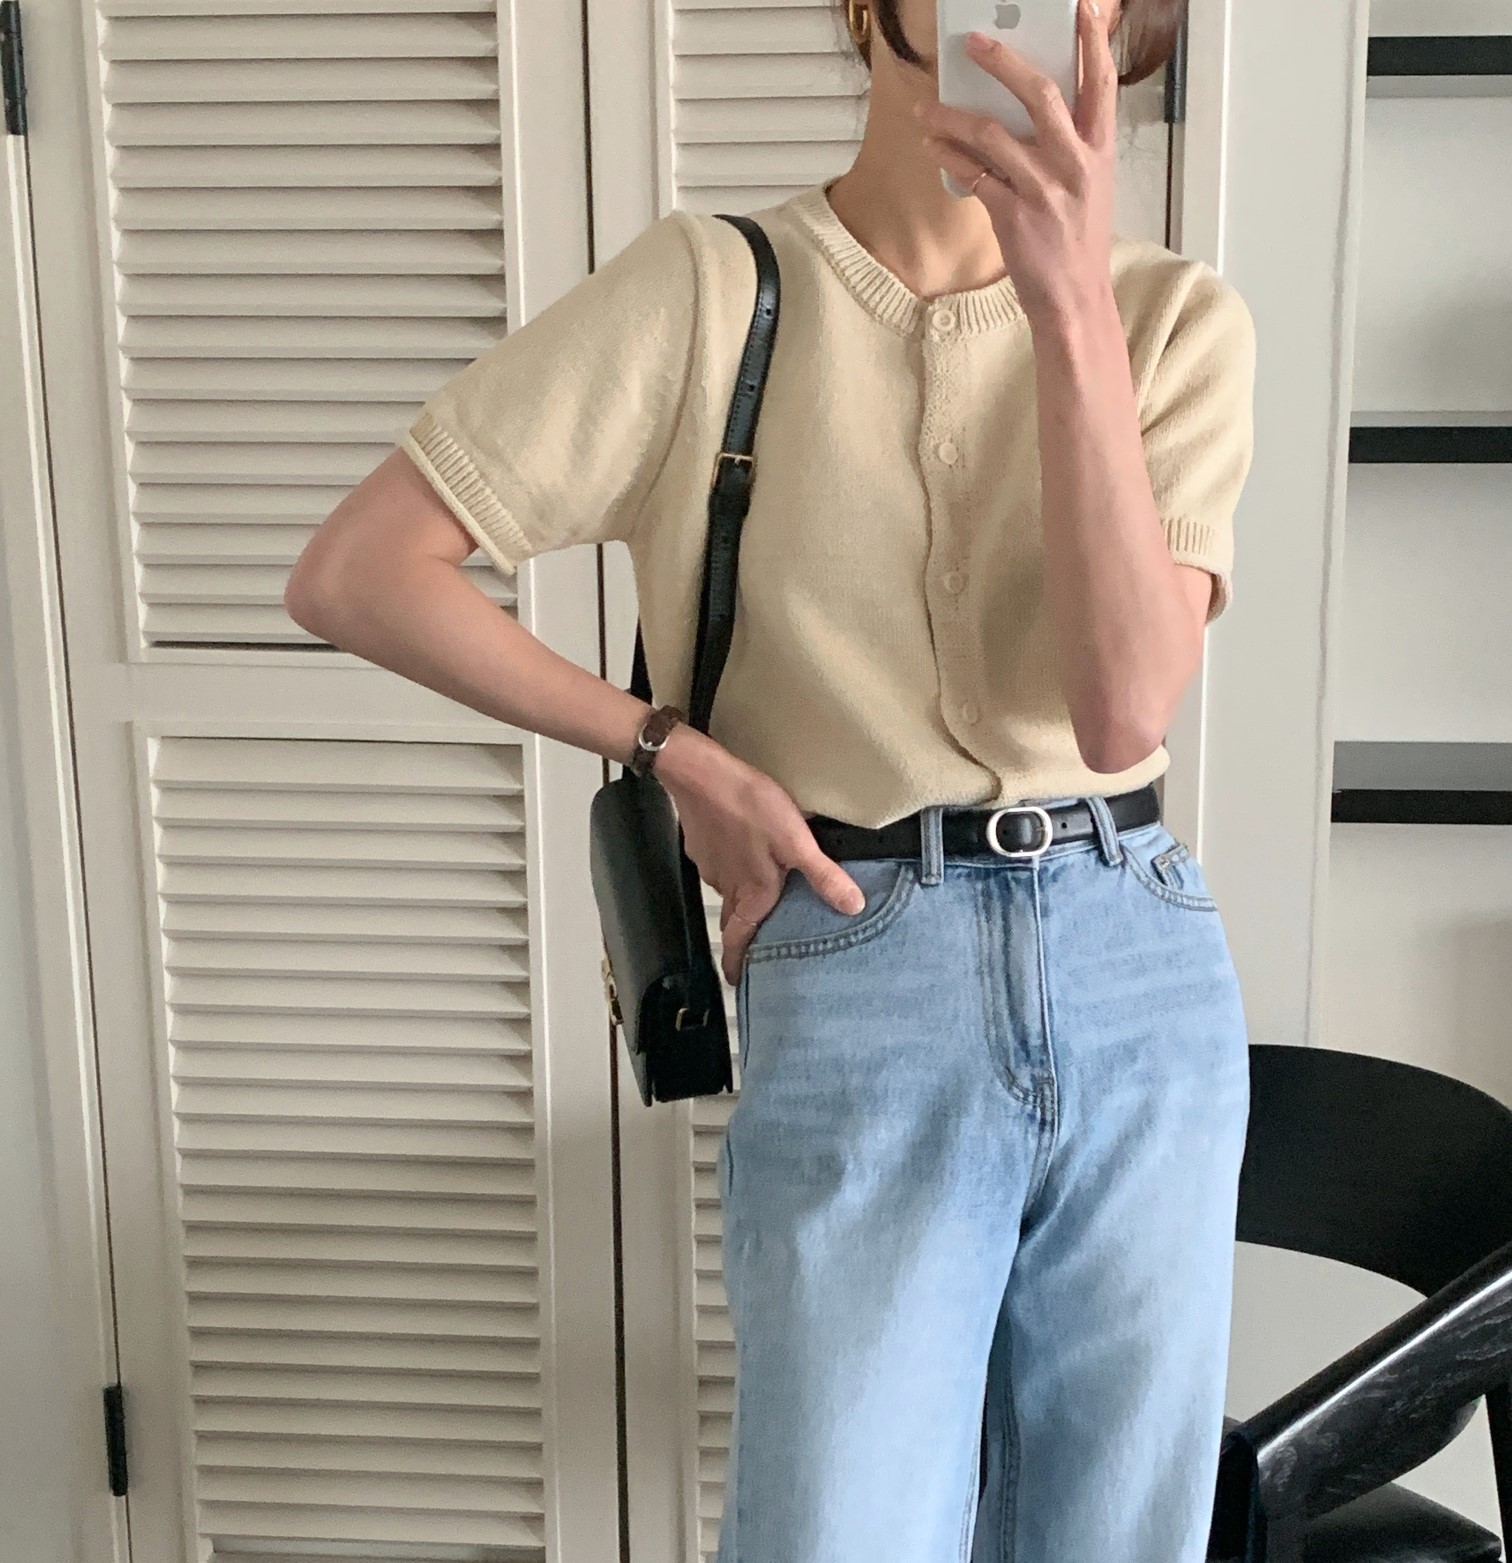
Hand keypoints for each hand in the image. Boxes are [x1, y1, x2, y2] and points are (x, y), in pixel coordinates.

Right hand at [653, 725, 864, 985]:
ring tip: (759, 893)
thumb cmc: (749, 806)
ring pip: (727, 891)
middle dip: (742, 934)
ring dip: (740, 897)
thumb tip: (853, 907)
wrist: (701, 774)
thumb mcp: (796, 841)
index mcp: (751, 893)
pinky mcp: (702, 844)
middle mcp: (728, 885)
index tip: (737, 981)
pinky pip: (718, 865)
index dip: (737, 964)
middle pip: (733, 918)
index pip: (739, 940)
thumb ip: (823, 875)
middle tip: (754, 943)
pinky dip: (731, 867)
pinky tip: (744, 851)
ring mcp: (711, 864)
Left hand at [913, 0, 1118, 322]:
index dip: (1091, 40)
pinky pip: (973, 175)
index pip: (1100, 83)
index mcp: (1099, 152)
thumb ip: (1070, 145)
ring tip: (927, 110)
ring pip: (991, 134)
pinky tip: (934, 147)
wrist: (1074, 300)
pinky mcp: (1014, 217)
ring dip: (952, 117)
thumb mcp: (1090, 185)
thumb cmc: (1078, 241)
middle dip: (1003, 61)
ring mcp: (1044, 190)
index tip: (1079, 6)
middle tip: (974, 42)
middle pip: (1040, 93)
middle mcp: (1075, 164)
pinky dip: (949, 157)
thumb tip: (1028, 107)